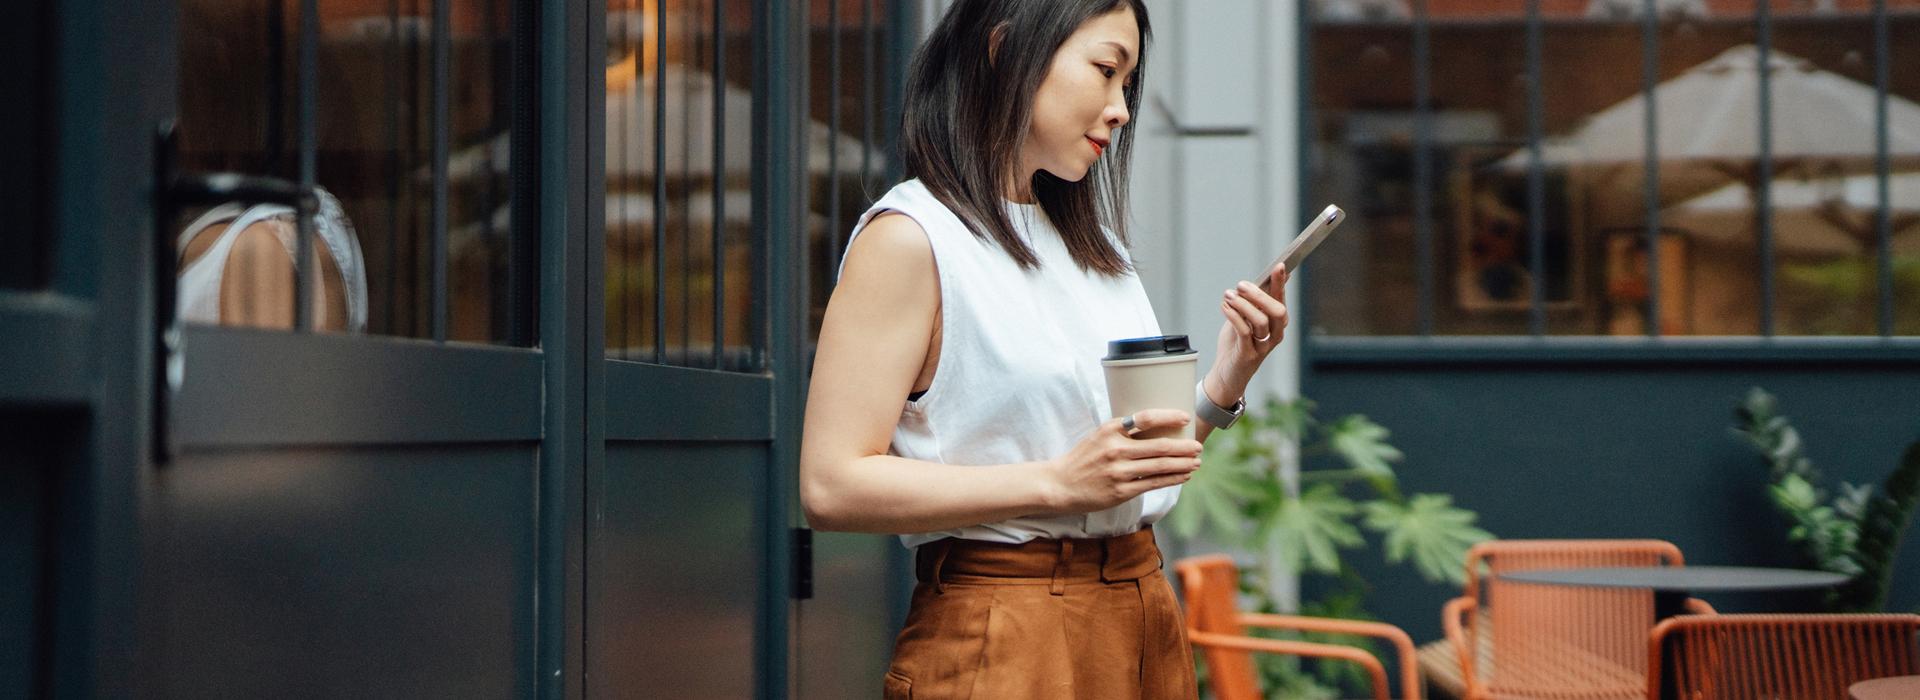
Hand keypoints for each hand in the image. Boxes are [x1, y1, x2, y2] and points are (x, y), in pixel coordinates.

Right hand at [1041, 409, 1203, 513]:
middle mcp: (1115, 449)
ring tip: (1196, 462)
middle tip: (1199, 446)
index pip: (1145, 418)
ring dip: (1183, 464)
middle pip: (1159, 446)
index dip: (1169, 417)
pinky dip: (1172, 479)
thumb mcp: (1098, 436)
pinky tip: (1183, 476)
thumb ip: (1122, 431)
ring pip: (1160, 466)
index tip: (1185, 418)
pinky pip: (1153, 483)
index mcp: (1110, 430)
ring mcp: (1119, 472)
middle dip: (1184, 447)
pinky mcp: (1121, 491)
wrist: (1060, 484)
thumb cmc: (1082, 458)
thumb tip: (1156, 427)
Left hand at [1209, 263, 1290, 403]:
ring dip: (1242, 304)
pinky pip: (1244, 331)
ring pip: (1260, 320)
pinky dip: (1233, 315)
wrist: (1227, 373)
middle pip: (1277, 310)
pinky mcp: (1249, 355)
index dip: (1281, 283)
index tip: (1279, 266)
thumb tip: (1262, 279)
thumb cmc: (1237, 344)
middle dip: (1259, 294)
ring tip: (1228, 296)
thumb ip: (1253, 302)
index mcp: (1277, 324)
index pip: (1282, 300)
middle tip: (1241, 285)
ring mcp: (1264, 346)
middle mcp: (1275, 335)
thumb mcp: (1245, 318)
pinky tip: (1225, 307)